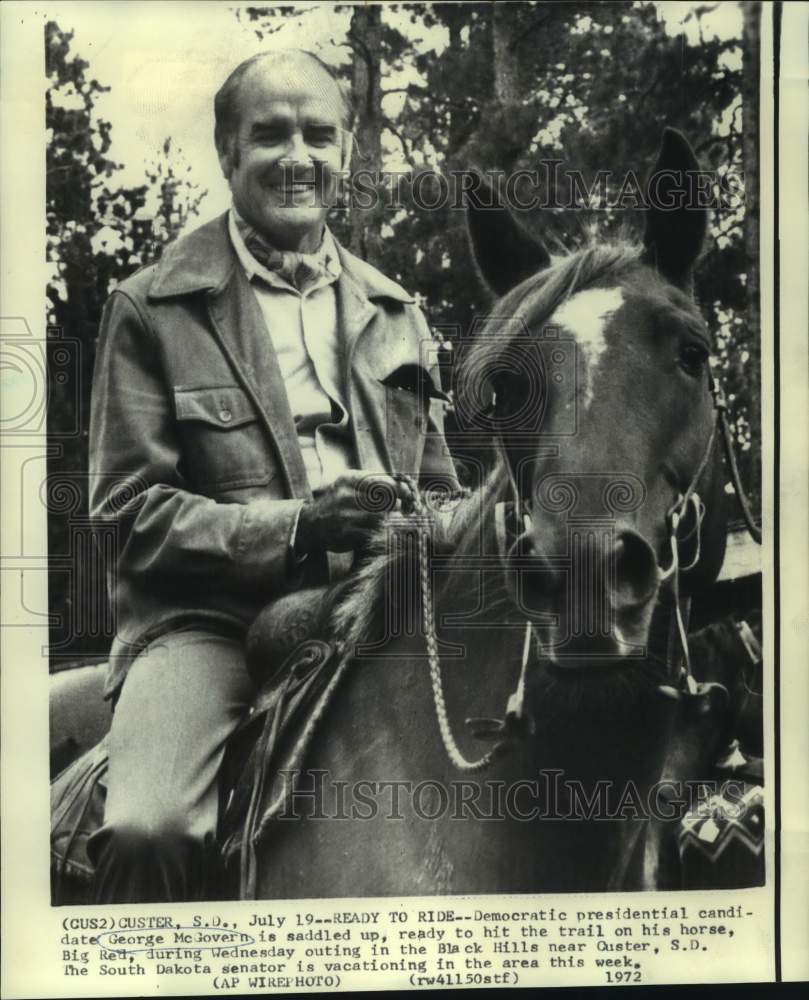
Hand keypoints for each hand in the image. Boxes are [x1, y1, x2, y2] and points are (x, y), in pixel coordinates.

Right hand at [294, 471, 413, 554]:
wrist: (310, 524)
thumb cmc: (337, 503)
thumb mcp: (349, 485)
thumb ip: (372, 483)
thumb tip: (403, 486)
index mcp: (348, 479)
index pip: (382, 481)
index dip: (399, 488)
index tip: (408, 493)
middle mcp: (346, 495)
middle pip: (384, 499)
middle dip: (397, 505)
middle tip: (402, 509)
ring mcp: (346, 515)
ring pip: (381, 517)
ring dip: (390, 519)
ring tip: (392, 520)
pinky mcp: (348, 533)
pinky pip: (373, 532)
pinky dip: (381, 532)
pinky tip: (381, 530)